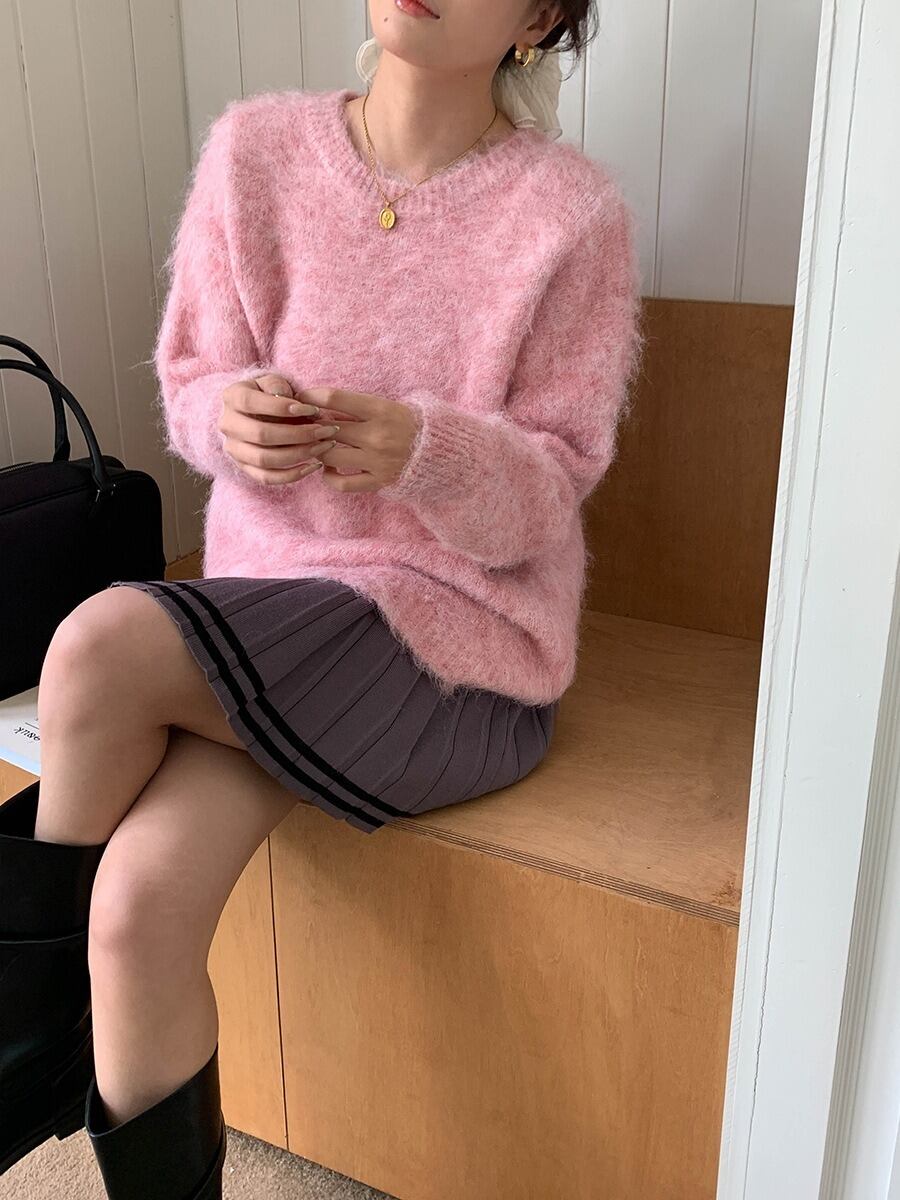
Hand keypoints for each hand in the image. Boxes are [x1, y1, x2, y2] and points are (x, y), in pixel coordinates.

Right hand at [218, 374, 341, 485]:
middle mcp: (227, 425)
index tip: (312, 409)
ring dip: (298, 455)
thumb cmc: (269, 394)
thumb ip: (276, 385)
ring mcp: (234, 450)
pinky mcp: (245, 468)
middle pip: (261, 435)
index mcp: (232, 397)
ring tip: (323, 446)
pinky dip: (292, 475)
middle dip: (298, 434)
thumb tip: (283, 397)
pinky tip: (314, 466)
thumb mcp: (272, 381)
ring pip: (265, 460)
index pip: (251, 403)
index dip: (282, 407)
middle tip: (325, 431)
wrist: (256, 413)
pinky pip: (267, 478)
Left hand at [290, 387, 419, 492]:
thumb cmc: (407, 423)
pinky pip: (342, 483)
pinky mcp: (378, 481)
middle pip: (326, 428)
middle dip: (311, 426)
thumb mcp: (387, 405)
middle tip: (305, 425)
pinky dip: (329, 477)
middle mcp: (377, 435)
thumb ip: (356, 406)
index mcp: (380, 409)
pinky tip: (329, 469)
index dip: (310, 397)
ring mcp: (377, 460)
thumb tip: (319, 404)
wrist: (440, 450)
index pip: (333, 398)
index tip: (301, 400)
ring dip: (318, 450)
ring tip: (317, 445)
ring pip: (328, 456)